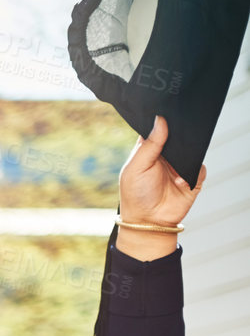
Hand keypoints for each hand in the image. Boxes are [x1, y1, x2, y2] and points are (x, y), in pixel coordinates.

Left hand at [117, 116, 203, 260]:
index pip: (157, 129)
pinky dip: (191, 174)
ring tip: (175, 167)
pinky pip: (200, 168)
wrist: (149, 221)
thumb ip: (150, 144)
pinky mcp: (192, 178)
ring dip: (186, 156)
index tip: (166, 114)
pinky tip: (180, 182)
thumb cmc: (135, 195)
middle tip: (177, 138)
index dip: (161, 122)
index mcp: (148, 150)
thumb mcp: (136, 167)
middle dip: (180, 137)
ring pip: (192, 150)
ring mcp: (180, 166)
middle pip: (178, 137)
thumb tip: (161, 119)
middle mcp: (166, 156)